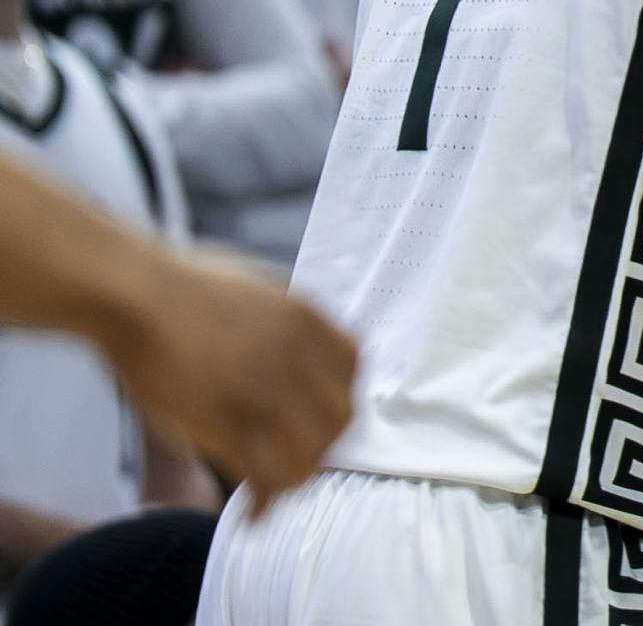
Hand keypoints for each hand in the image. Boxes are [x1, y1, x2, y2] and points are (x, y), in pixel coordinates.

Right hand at [103, 247, 356, 514]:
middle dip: (324, 442)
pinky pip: (266, 476)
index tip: (321, 411)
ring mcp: (264, 389)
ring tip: (277, 488)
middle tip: (301, 458)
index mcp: (305, 317)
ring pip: (310, 453)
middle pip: (339, 417)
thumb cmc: (178, 285)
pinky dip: (266, 502)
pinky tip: (253, 512)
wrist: (133, 293)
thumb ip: (281, 317)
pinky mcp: (227, 421)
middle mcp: (296, 355)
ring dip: (297, 478)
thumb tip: (292, 336)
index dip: (339, 394)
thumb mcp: (253, 286)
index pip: (353, 366)